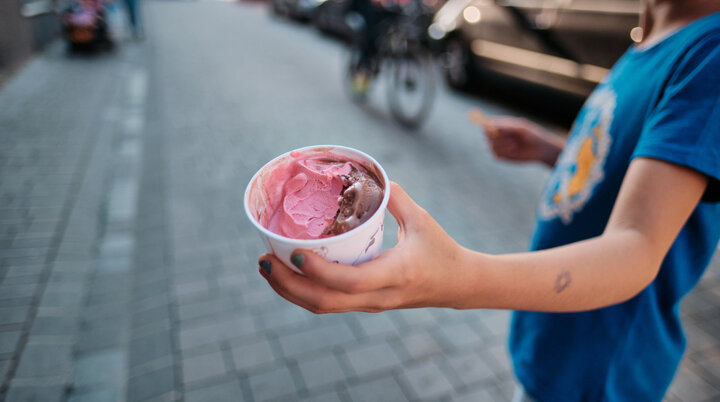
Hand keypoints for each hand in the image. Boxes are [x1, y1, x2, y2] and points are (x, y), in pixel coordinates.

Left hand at [257, 182, 464, 312]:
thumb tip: (368, 175)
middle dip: (289, 285)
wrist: (457, 284)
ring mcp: (370, 305)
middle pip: (325, 302)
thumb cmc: (440, 249)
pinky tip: (287, 275)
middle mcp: (379, 296)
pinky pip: (328, 304)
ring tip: (266, 267)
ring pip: (323, 308)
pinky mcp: (365, 305)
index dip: (318, 271)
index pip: (349, 282)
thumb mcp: (422, 220)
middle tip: (264, 261)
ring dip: (290, 291)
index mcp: (396, 274)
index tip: (294, 252)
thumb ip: (395, 198)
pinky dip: (302, 292)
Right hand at [476, 114, 564, 165]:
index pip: (487, 123)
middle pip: (486, 135)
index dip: (487, 126)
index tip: (493, 130)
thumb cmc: (532, 135)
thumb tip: (490, 124)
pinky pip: (496, 155)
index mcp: (502, 124)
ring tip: (515, 145)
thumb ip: (505, 126)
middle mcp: (498, 135)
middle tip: (509, 139)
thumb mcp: (520, 128)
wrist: (541, 149)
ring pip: (491, 146)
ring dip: (503, 146)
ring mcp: (499, 145)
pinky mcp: (501, 155)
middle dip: (497, 138)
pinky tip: (514, 151)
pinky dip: (505, 153)